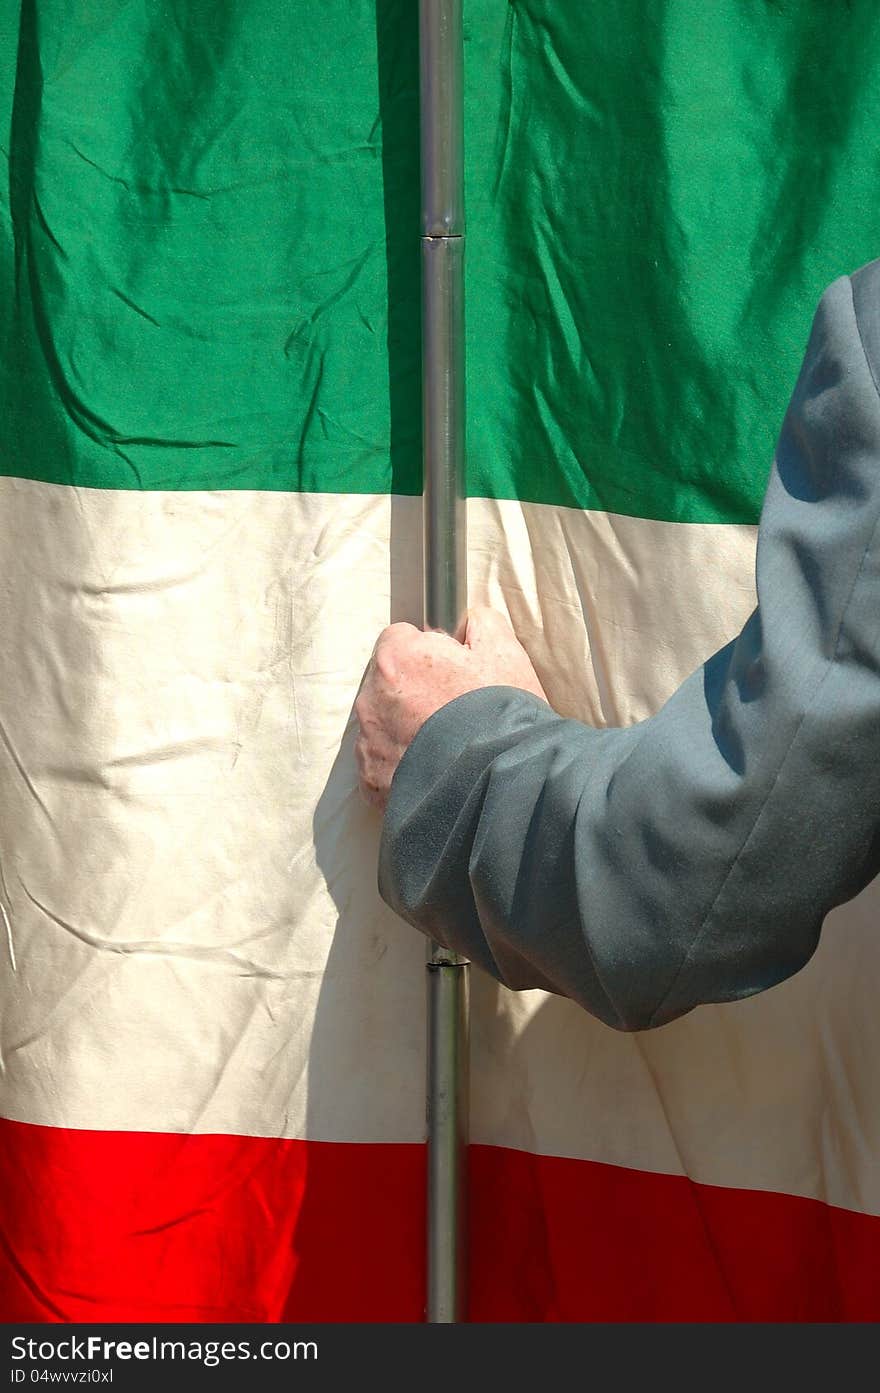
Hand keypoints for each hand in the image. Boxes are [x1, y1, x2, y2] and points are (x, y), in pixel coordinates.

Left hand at [355, 606, 547, 810]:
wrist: (499, 783)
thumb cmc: (501, 714)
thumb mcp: (505, 653)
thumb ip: (480, 624)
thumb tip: (467, 623)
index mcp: (397, 659)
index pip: (399, 639)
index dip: (429, 653)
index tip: (451, 672)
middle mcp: (371, 699)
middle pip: (386, 683)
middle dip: (412, 691)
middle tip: (452, 711)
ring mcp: (368, 744)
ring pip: (382, 725)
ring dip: (405, 729)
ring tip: (446, 746)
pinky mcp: (371, 783)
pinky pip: (382, 766)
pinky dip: (402, 767)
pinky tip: (434, 771)